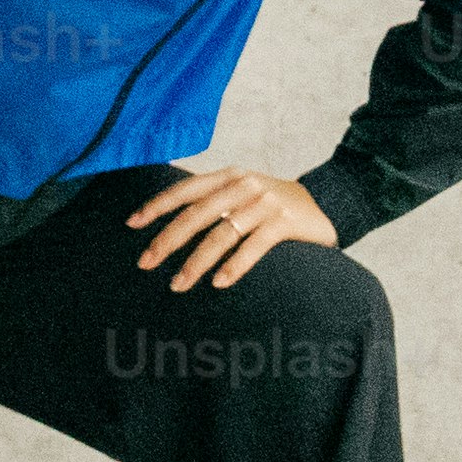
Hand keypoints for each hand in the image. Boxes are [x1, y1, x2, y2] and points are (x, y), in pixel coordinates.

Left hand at [125, 165, 336, 292]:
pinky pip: (253, 246)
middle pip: (197, 214)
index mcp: (228, 176)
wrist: (329, 202)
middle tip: (146, 263)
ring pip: (221, 234)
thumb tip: (173, 226)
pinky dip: (234, 266)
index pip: (185, 189)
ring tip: (177, 285)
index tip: (132, 224)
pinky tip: (218, 283)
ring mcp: (265, 203)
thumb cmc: (276, 205)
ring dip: (196, 262)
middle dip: (167, 239)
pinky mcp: (285, 222)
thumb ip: (215, 202)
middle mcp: (244, 185)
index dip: (157, 205)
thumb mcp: (244, 193)